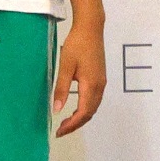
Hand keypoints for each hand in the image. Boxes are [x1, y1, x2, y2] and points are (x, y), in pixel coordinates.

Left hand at [52, 19, 105, 136]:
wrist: (91, 29)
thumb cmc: (76, 45)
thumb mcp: (65, 66)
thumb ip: (62, 89)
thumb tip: (57, 109)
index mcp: (91, 85)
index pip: (82, 113)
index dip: (71, 125)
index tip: (59, 131)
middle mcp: (100, 86)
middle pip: (90, 113)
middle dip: (76, 124)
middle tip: (60, 130)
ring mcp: (102, 83)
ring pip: (93, 108)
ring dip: (81, 118)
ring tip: (66, 122)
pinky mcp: (101, 78)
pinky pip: (94, 100)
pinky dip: (85, 109)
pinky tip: (75, 109)